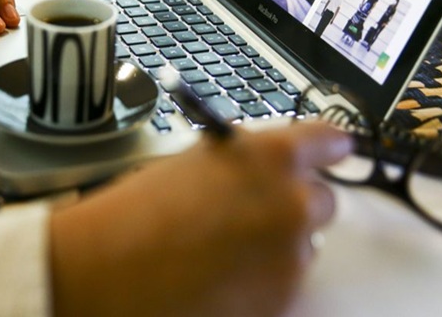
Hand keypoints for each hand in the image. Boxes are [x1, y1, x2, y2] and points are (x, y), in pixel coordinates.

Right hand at [50, 122, 352, 316]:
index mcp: (271, 157)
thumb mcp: (197, 162)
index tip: (333, 150)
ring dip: (279, 245)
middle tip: (256, 213)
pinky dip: (264, 280)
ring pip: (304, 246)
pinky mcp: (281, 302)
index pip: (328, 141)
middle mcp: (293, 204)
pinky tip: (223, 277)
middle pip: (324, 200)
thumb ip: (243, 162)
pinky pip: (286, 283)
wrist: (108, 270)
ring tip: (226, 252)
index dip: (328, 146)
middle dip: (295, 204)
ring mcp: (291, 258)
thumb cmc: (138, 210)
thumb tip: (260, 170)